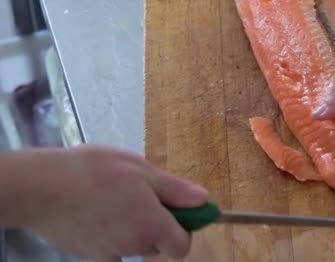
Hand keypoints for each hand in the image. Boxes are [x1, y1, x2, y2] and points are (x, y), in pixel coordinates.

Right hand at [20, 145, 207, 259]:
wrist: (40, 187)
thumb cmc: (93, 172)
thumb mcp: (141, 170)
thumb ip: (175, 189)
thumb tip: (204, 200)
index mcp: (152, 225)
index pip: (182, 245)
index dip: (185, 228)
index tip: (178, 209)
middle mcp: (134, 246)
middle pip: (159, 244)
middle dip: (158, 224)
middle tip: (142, 195)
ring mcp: (110, 253)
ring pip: (135, 245)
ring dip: (134, 228)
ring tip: (116, 199)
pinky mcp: (88, 255)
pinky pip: (111, 249)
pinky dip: (112, 236)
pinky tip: (99, 214)